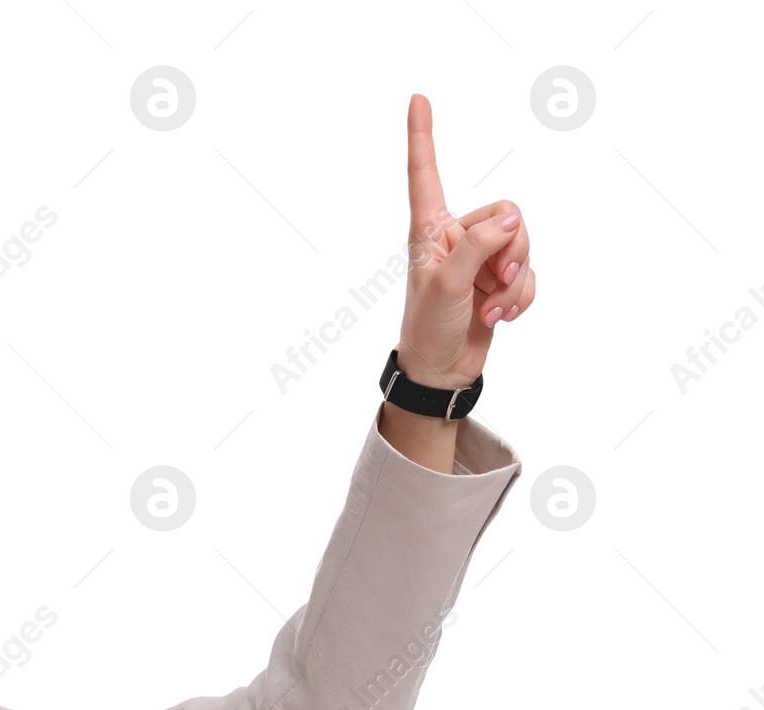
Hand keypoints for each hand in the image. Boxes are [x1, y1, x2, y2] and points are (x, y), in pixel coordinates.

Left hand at [395, 93, 536, 390]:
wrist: (441, 373)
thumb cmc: (429, 329)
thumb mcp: (446, 284)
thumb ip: (478, 244)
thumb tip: (513, 217)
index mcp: (430, 230)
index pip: (426, 175)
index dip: (423, 137)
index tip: (418, 99)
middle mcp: (456, 237)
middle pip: (506, 213)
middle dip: (509, 249)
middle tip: (492, 283)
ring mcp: (481, 259)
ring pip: (523, 244)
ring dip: (515, 281)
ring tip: (492, 309)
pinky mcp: (500, 281)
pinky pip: (529, 274)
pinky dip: (521, 297)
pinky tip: (500, 319)